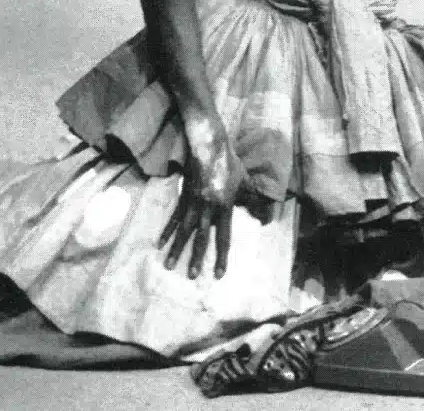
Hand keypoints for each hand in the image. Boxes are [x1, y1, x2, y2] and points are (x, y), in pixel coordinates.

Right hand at [159, 144, 243, 279]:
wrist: (208, 147)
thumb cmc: (229, 164)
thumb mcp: (245, 182)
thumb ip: (253, 201)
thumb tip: (264, 218)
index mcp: (224, 206)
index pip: (223, 236)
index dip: (221, 256)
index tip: (218, 274)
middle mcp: (207, 208)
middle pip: (201, 237)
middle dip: (196, 258)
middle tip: (190, 276)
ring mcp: (193, 203)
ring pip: (184, 230)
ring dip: (176, 249)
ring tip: (168, 265)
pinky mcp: (183, 197)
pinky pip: (174, 217)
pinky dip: (167, 231)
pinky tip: (159, 244)